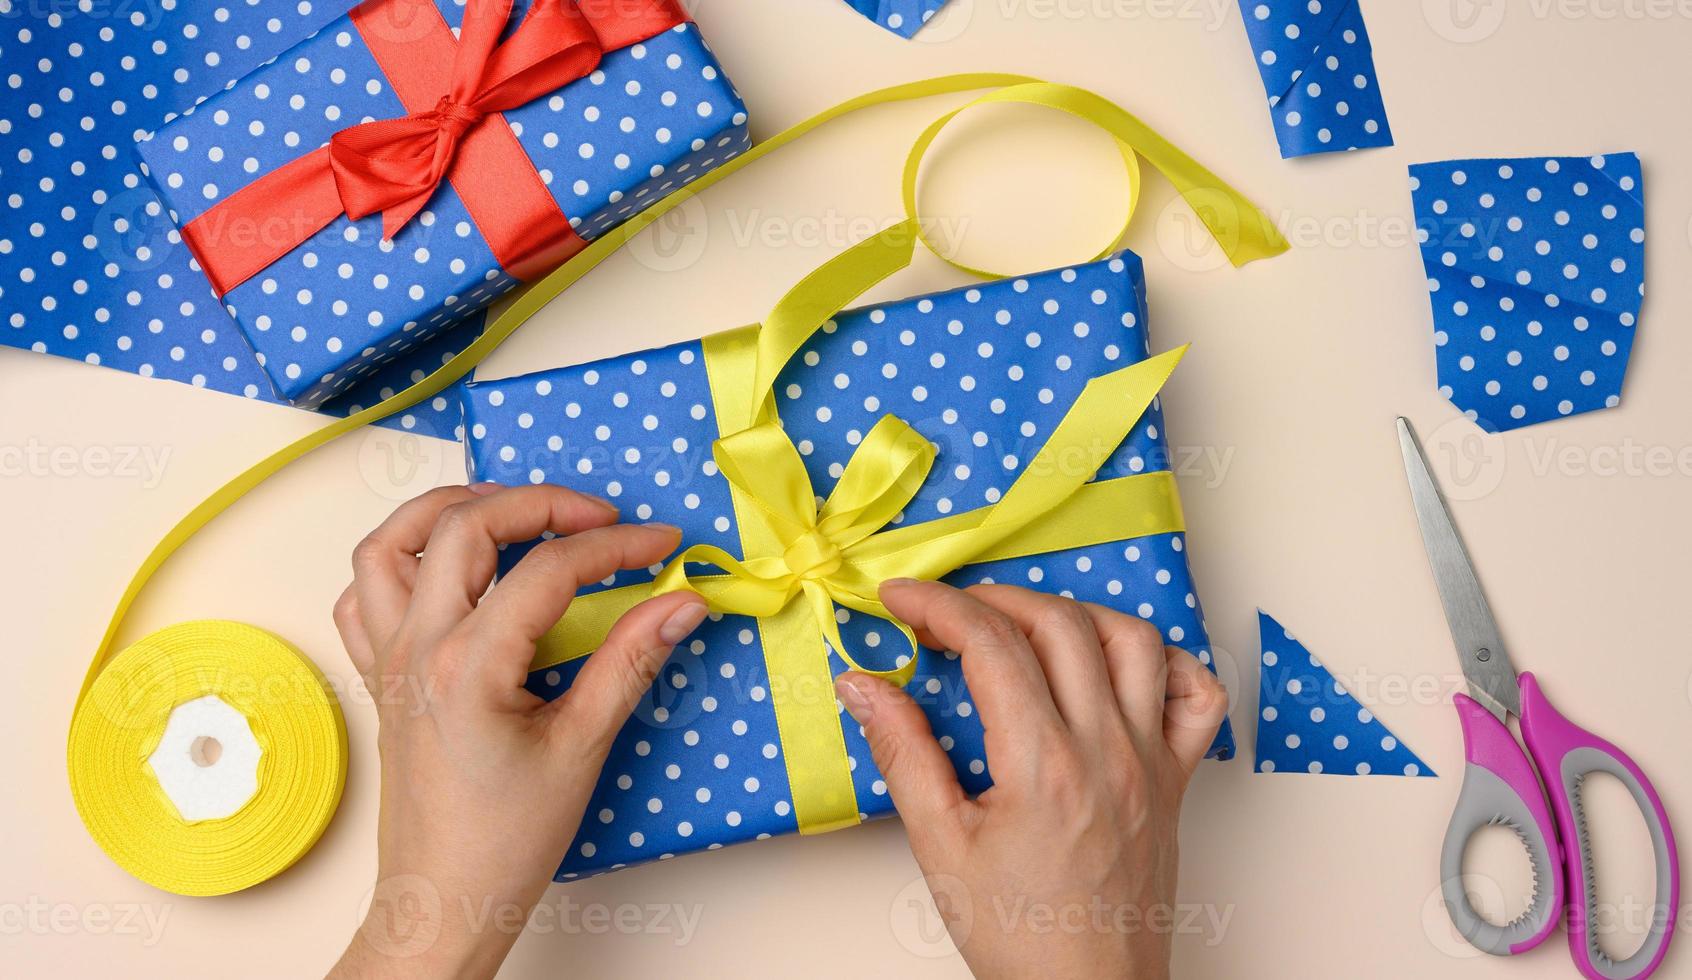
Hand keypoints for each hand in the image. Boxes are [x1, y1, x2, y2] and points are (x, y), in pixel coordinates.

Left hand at [328, 484, 706, 979]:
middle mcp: (416, 648)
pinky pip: (363, 594)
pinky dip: (401, 560)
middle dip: (539, 502)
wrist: (443, 900)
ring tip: (513, 512)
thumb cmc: (506, 841)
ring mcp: (387, 658)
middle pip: (464, 526)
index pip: (548, 569)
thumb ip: (631, 663)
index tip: (663, 545)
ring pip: (390, 543)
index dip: (616, 546)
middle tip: (599, 518)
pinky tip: (449, 570)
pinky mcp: (379, 676)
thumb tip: (682, 603)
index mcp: (467, 666)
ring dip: (452, 509)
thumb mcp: (582, 748)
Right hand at [834, 580, 1228, 979]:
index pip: (991, 642)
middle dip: (993, 598)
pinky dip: (1164, 662)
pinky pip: (1197, 696)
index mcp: (1043, 764)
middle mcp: (1107, 749)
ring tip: (1024, 627)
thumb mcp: (939, 847)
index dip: (937, 605)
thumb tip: (862, 684)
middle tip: (947, 615)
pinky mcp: (1176, 780)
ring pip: (1132, 639)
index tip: (900, 600)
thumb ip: (902, 753)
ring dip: (1072, 613)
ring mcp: (1151, 760)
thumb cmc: (1017, 936)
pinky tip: (1116, 668)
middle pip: (1058, 622)